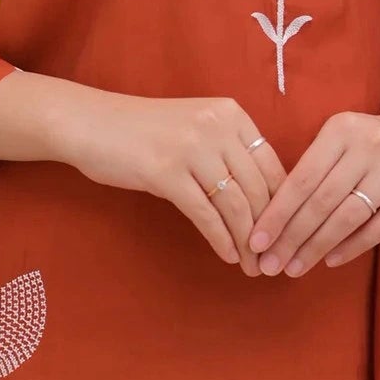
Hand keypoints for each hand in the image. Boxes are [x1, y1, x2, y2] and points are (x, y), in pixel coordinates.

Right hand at [58, 88, 285, 275]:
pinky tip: (227, 256)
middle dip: (269, 230)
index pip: (271, 165)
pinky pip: (205, 214)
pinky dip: (221, 239)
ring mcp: (191, 148)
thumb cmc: (145, 132)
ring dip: (247, 241)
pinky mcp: (166, 172)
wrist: (91, 124)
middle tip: (273, 260)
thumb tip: (265, 202)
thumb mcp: (196, 129)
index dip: (284, 205)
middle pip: (258, 188)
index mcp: (231, 114)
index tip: (287, 235)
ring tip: (253, 266)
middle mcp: (217, 126)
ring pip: (235, 204)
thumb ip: (228, 154)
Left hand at [248, 113, 379, 277]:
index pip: (302, 178)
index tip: (256, 242)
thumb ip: (311, 171)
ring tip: (295, 268)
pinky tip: (331, 260)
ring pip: (349, 216)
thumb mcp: (338, 142)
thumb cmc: (366, 146)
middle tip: (271, 264)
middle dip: (293, 237)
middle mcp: (369, 145)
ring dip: (318, 246)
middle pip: (323, 200)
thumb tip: (271, 221)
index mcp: (341, 129)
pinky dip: (353, 246)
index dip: (278, 213)